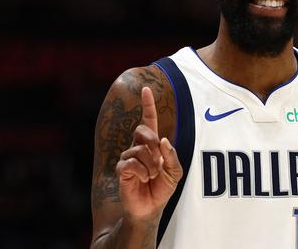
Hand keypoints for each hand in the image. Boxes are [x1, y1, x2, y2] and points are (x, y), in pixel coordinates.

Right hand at [116, 86, 182, 221]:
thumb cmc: (162, 187)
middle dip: (153, 143)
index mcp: (151, 144)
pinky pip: (132, 163)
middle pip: (142, 130)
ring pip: (139, 150)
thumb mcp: (175, 172)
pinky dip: (143, 172)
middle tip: (158, 161)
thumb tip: (163, 140)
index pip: (148, 121)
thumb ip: (172, 156)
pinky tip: (144, 179)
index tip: (146, 89)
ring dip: (152, 164)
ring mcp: (128, 157)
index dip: (148, 105)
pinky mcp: (122, 169)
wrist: (151, 207)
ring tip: (152, 176)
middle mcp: (138, 147)